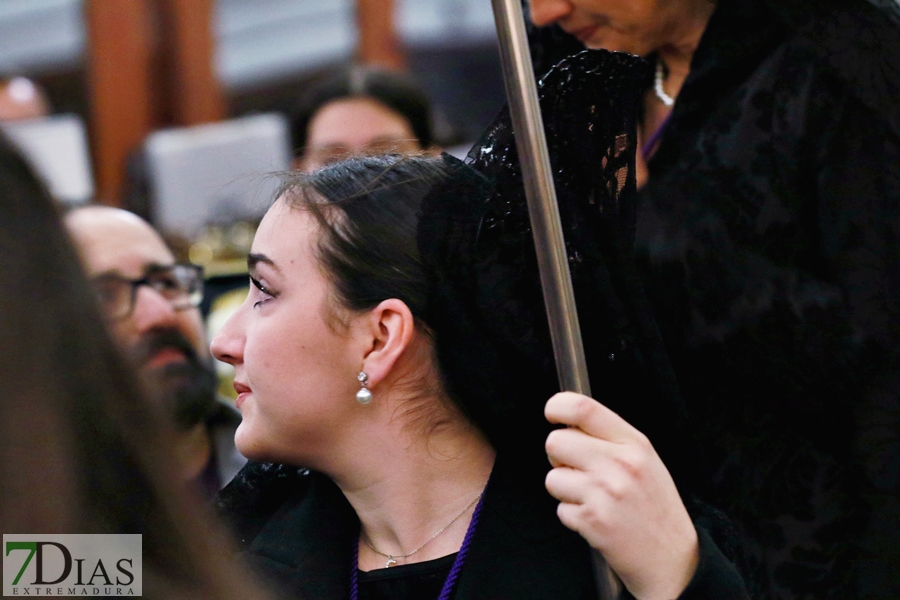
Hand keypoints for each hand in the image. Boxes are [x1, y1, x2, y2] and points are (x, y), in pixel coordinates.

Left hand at [544, 392, 698, 599]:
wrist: (675, 562)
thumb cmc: (656, 510)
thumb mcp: (647, 462)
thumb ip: (611, 440)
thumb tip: (569, 424)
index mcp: (634, 444)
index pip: (583, 408)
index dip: (557, 406)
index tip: (552, 414)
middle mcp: (620, 464)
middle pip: (556, 441)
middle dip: (558, 457)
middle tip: (577, 470)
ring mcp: (605, 492)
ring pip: (553, 477)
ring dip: (564, 491)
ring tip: (592, 500)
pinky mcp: (593, 521)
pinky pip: (560, 509)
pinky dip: (572, 517)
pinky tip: (596, 520)